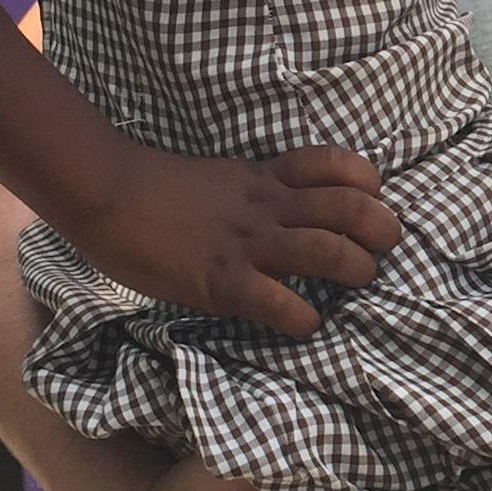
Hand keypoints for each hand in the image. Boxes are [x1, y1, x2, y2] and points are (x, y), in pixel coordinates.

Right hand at [70, 143, 403, 337]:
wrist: (106, 194)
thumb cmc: (157, 188)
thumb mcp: (223, 177)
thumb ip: (259, 192)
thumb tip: (289, 212)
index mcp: (266, 177)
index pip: (336, 164)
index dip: (368, 183)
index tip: (371, 200)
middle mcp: (268, 207)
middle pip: (351, 208)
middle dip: (382, 229)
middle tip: (385, 248)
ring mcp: (249, 244)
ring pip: (329, 251)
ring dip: (358, 270)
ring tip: (360, 281)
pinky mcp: (224, 281)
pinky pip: (281, 304)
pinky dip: (305, 320)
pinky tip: (307, 325)